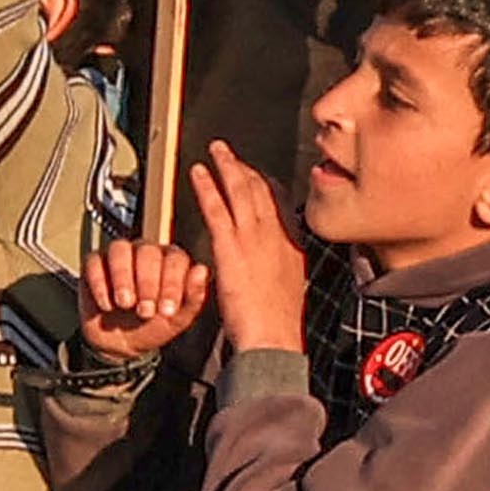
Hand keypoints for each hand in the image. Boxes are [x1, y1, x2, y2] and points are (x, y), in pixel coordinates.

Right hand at [76, 236, 216, 363]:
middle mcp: (145, 252)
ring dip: (123, 277)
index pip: (175, 258)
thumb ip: (193, 297)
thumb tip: (202, 270)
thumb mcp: (177, 320)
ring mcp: (119, 255)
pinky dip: (100, 283)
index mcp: (171, 261)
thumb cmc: (154, 327)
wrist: (121, 344)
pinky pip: (94, 261)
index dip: (172, 284)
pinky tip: (107, 305)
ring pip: (120, 249)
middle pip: (147, 251)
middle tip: (145, 311)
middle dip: (147, 283)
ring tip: (125, 304)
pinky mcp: (94, 264)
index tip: (167, 310)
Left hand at [186, 145, 308, 354]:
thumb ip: (277, 267)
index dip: (265, 183)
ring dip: (227, 166)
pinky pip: (218, 208)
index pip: (279, 203)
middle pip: (261, 190)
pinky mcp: (231, 247)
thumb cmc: (276, 324)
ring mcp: (254, 238)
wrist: (272, 339)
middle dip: (245, 168)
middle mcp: (276, 235)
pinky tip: (198, 173)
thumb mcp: (286, 287)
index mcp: (291, 246)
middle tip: (231, 153)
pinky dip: (208, 187)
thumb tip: (270, 261)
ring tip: (216, 151)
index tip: (255, 173)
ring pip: (241, 191)